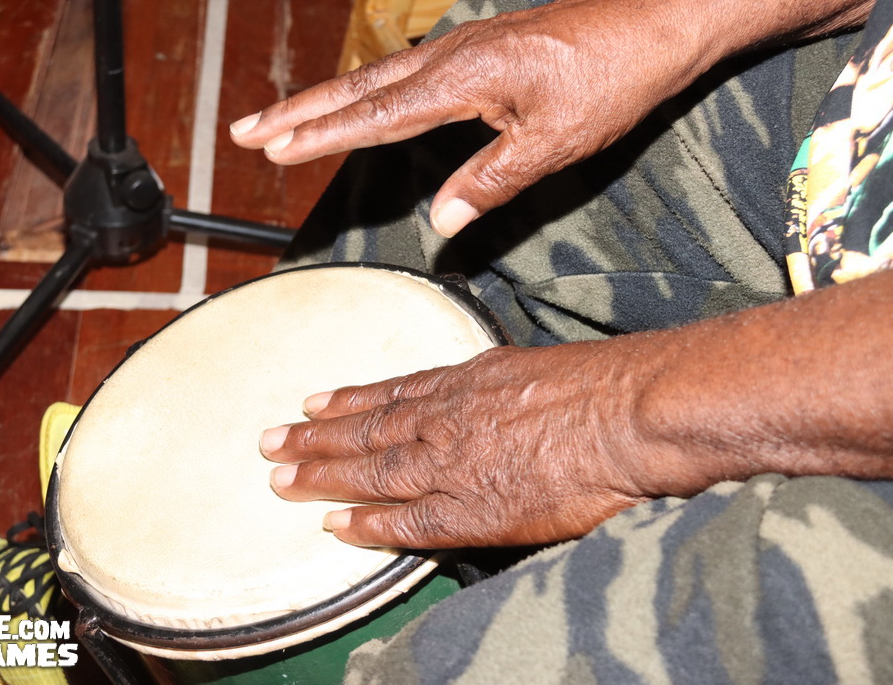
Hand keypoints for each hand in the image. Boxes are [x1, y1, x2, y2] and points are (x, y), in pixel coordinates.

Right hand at [229, 0, 705, 236]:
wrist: (653, 25)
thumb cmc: (611, 80)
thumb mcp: (552, 144)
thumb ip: (490, 182)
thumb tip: (441, 221)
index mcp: (461, 78)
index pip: (374, 115)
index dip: (319, 135)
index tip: (271, 149)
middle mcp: (450, 56)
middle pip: (357, 87)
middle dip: (298, 111)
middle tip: (245, 129)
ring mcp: (461, 47)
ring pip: (376, 76)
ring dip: (325, 99)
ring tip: (282, 119)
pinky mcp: (477, 49)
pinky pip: (404, 72)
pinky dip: (367, 91)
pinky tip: (360, 103)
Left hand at [259, 344, 657, 548]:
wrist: (623, 416)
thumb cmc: (596, 386)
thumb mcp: (533, 367)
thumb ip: (499, 384)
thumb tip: (490, 392)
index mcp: (464, 382)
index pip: (391, 394)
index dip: (348, 401)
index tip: (312, 402)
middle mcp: (445, 419)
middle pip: (365, 432)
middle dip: (314, 437)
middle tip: (269, 441)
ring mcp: (452, 465)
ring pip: (371, 472)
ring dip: (321, 475)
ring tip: (279, 479)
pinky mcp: (471, 510)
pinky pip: (406, 522)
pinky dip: (368, 524)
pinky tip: (334, 526)